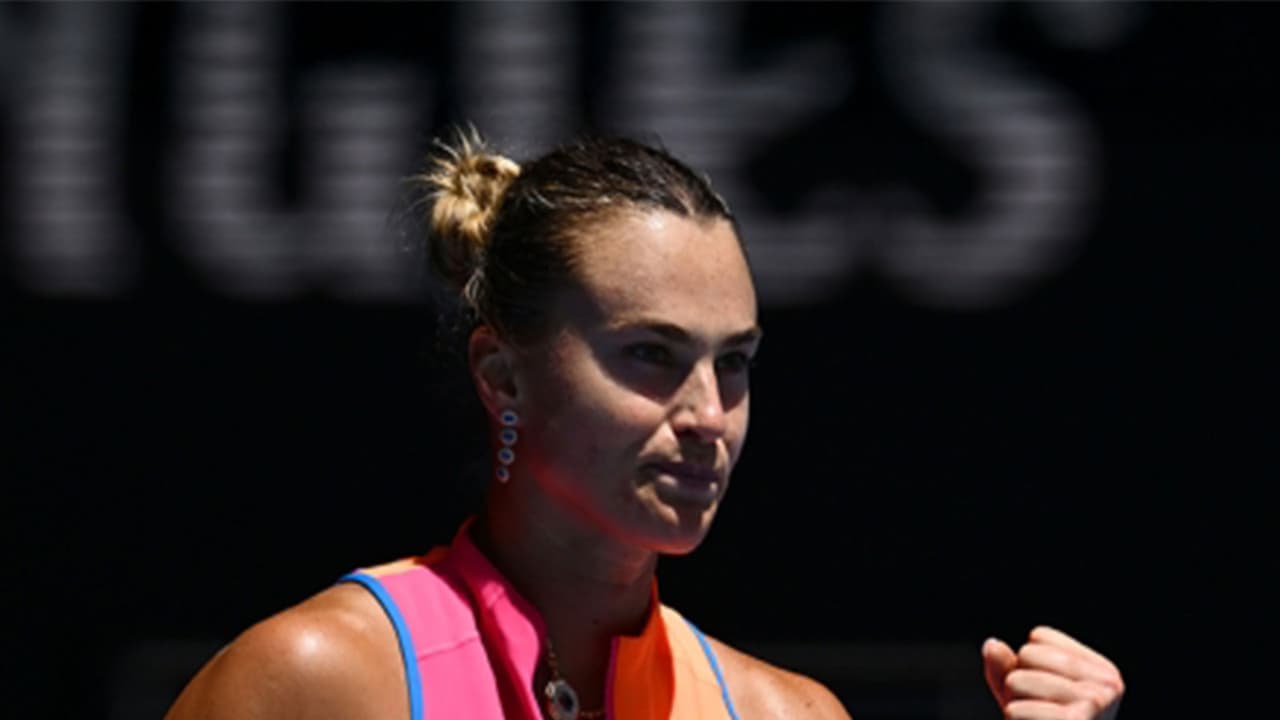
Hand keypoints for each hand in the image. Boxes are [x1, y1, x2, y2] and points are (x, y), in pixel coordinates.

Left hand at [981, 626, 1123, 719]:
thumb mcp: (1023, 697)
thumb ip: (1006, 668)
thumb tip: (992, 645)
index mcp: (1103, 671)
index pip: (1039, 638)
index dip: (1028, 667)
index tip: (1046, 699)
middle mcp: (1109, 685)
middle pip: (1028, 655)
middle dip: (1019, 686)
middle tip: (1040, 716)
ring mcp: (1096, 704)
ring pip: (1017, 679)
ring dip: (1016, 706)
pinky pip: (1016, 710)